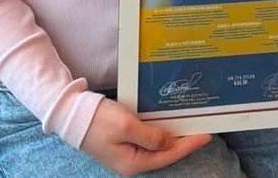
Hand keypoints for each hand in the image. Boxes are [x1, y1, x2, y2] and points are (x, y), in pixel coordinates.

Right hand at [80, 98, 210, 174]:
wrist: (70, 113)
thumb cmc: (97, 120)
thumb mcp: (127, 126)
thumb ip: (151, 137)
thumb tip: (170, 143)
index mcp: (133, 163)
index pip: (169, 155)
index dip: (189, 145)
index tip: (207, 135)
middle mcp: (132, 161)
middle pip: (165, 153)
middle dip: (185, 142)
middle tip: (204, 128)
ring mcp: (127, 152)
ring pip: (158, 146)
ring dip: (174, 136)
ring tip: (191, 125)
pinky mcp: (124, 142)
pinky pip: (149, 139)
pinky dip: (161, 131)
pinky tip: (170, 122)